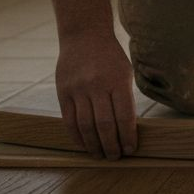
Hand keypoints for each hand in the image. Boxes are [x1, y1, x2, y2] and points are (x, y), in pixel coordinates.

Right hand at [55, 33, 137, 159]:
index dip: (128, 137)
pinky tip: (83, 144)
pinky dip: (76, 136)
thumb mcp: (125, 73)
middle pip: (104, 125)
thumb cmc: (110, 58)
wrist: (84, 36)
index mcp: (118, 81)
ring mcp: (78, 89)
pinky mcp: (63, 92)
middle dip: (111, 146)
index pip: (125, 117)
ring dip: (94, 145)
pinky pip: (69, 120)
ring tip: (100, 155)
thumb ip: (125, 99)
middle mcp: (97, 86)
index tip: (130, 150)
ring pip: (85, 126)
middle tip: (115, 157)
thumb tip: (127, 130)